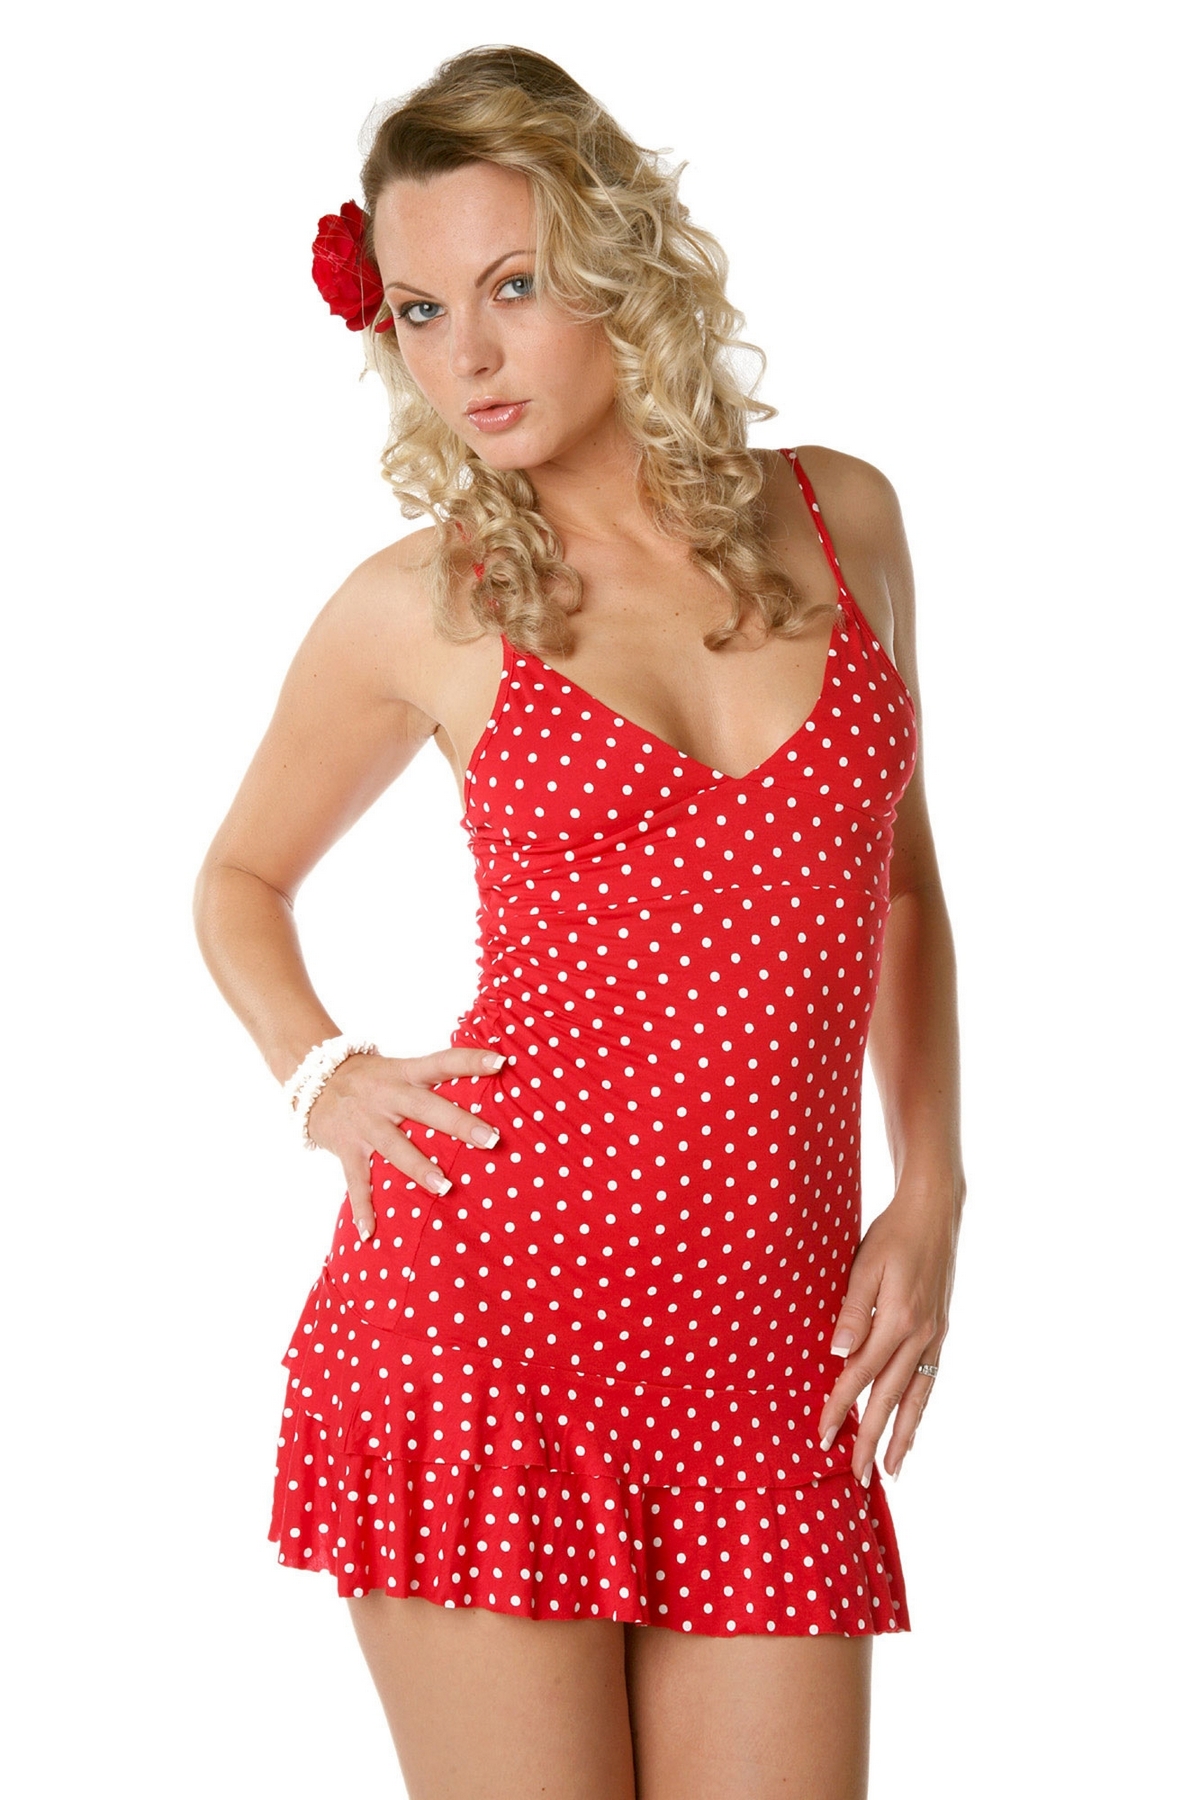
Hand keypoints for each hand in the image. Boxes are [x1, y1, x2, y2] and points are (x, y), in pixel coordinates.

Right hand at [305, 1045, 507, 1239]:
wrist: (311, 1077)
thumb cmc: (370, 1078)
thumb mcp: (399, 1069)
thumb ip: (432, 1080)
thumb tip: (486, 1084)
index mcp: (404, 1073)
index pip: (442, 1062)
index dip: (470, 1060)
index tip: (500, 1063)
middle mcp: (387, 1096)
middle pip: (426, 1108)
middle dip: (458, 1123)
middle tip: (490, 1139)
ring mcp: (365, 1123)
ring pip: (394, 1146)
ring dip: (419, 1167)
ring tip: (445, 1188)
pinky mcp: (346, 1147)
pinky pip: (355, 1180)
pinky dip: (362, 1207)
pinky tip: (370, 1232)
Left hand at [817, 1188, 959, 1482]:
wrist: (935, 1211)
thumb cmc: (892, 1234)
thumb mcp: (864, 1264)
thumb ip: (851, 1310)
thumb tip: (837, 1354)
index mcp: (897, 1319)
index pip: (861, 1375)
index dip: (841, 1408)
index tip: (824, 1437)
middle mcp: (921, 1335)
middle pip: (891, 1398)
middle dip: (872, 1439)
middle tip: (858, 1477)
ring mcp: (935, 1336)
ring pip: (918, 1397)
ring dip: (903, 1435)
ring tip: (892, 1469)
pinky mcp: (942, 1331)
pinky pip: (931, 1381)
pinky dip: (921, 1409)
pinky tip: (912, 1426)